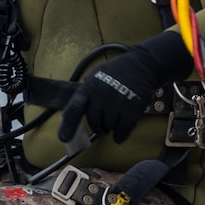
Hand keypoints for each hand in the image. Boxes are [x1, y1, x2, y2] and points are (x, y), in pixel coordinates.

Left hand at [57, 32, 191, 143]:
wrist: (142, 65)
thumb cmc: (118, 71)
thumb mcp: (97, 76)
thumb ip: (86, 93)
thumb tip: (70, 114)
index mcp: (90, 86)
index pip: (75, 108)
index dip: (68, 125)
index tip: (63, 139)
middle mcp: (101, 95)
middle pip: (94, 122)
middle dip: (98, 126)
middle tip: (103, 126)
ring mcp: (116, 102)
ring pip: (109, 127)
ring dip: (112, 127)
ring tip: (116, 118)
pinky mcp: (132, 109)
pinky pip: (123, 131)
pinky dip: (120, 136)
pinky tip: (120, 135)